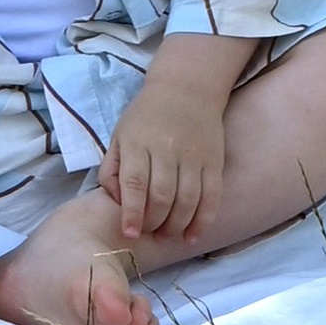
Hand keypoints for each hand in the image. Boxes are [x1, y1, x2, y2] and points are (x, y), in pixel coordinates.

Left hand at [99, 83, 229, 246]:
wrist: (187, 88)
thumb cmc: (146, 116)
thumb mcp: (119, 135)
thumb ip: (112, 169)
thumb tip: (116, 203)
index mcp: (138, 142)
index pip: (135, 183)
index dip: (132, 213)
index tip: (130, 234)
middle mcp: (166, 149)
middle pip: (162, 196)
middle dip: (154, 223)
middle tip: (149, 233)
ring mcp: (193, 155)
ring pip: (187, 200)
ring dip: (176, 226)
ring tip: (167, 236)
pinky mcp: (214, 161)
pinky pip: (211, 196)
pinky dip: (202, 221)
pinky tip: (192, 236)